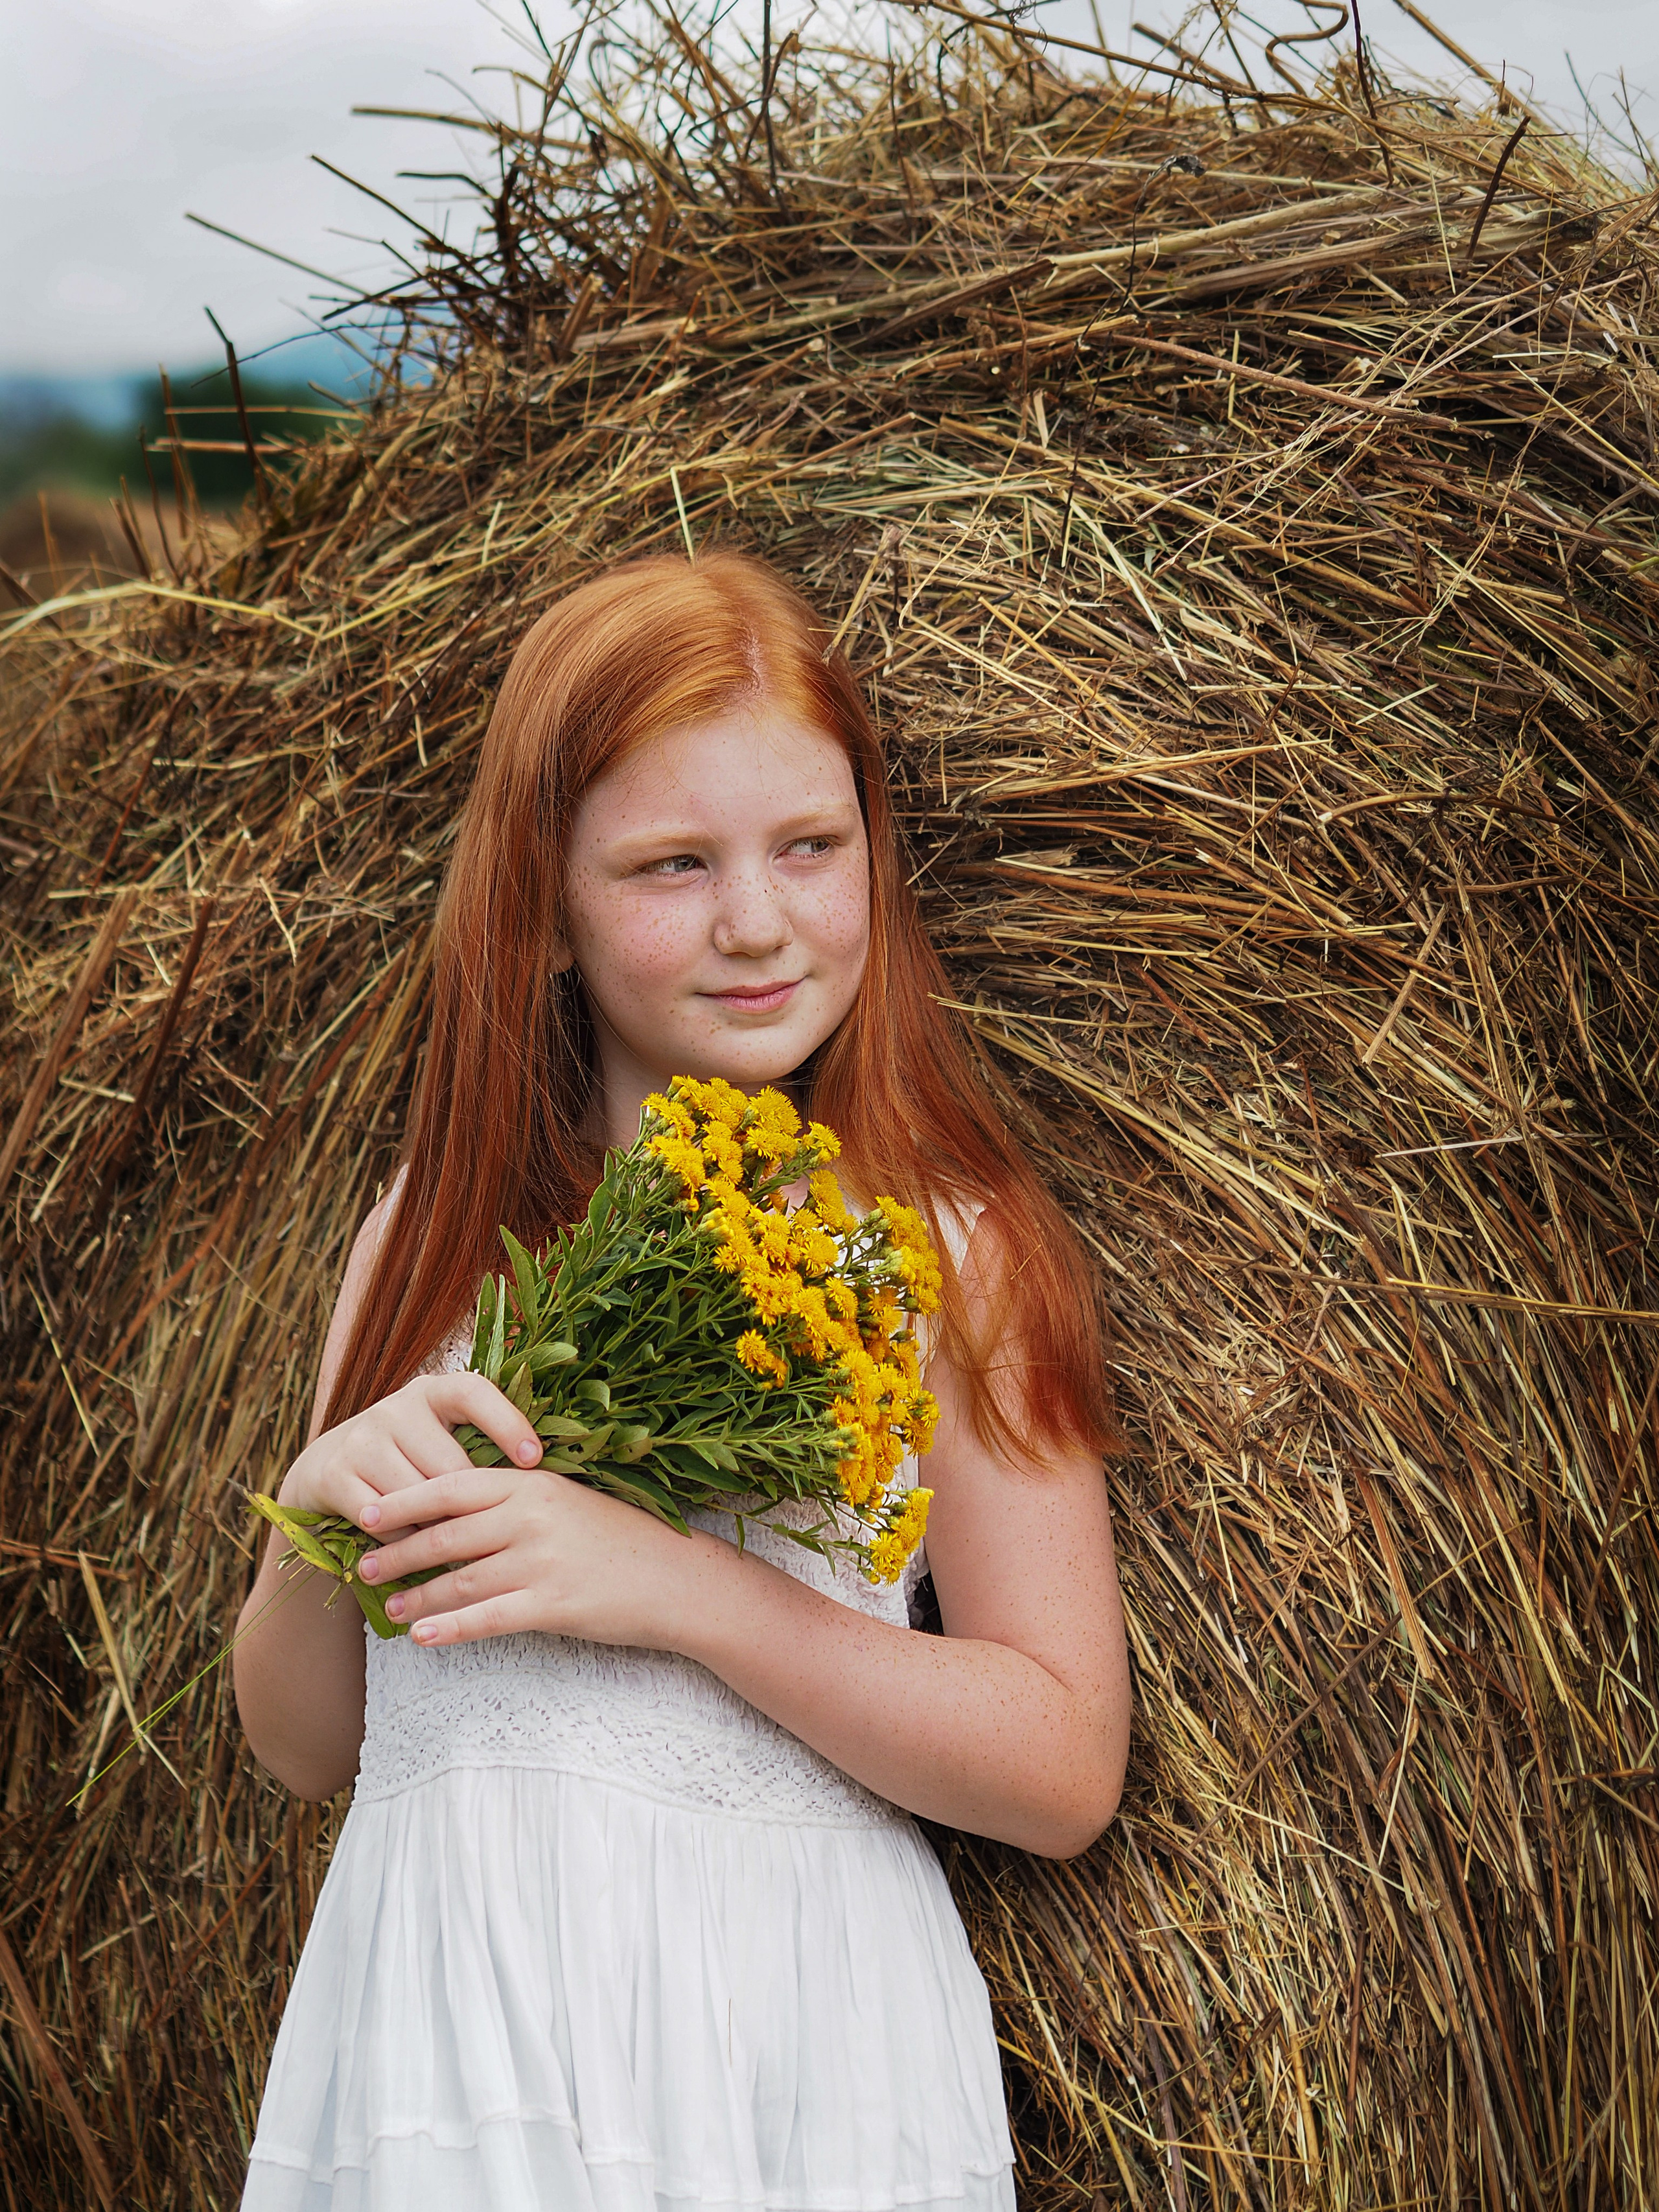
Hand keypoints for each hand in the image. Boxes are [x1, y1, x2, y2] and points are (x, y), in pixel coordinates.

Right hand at [276, 1373, 542, 1527]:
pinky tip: (410, 1546)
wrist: (329, 1472)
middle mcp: (395, 1407)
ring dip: (435, 1530)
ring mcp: (361, 1438)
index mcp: (434, 1392)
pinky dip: (401, 1542)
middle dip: (469, 1509)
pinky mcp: (334, 1474)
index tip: (535, 1459)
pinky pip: (383, 1522)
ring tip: (449, 1545)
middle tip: (488, 1535)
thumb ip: (480, 1451)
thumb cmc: (411, 1462)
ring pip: (417, 1499)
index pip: (473, 1393)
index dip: (506, 1422)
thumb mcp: (443, 1442)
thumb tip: (543, 1485)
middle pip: (450, 1467)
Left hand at [354, 1463, 711, 1649]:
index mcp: (532, 1483)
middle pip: (446, 1534)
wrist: (676, 1578)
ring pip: (460, 1579)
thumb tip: (459, 1517)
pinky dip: (450, 1629)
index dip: (404, 1500)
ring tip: (389, 1610)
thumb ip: (517, 1502)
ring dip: (417, 1596)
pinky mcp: (553, 1604)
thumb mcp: (567, 1502)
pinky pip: (487, 1618)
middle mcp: (531, 1516)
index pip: (451, 1486)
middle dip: (398, 1552)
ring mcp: (541, 1561)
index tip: (366, 1513)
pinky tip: (424, 1638)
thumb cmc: (620, 1540)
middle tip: (363, 1567)